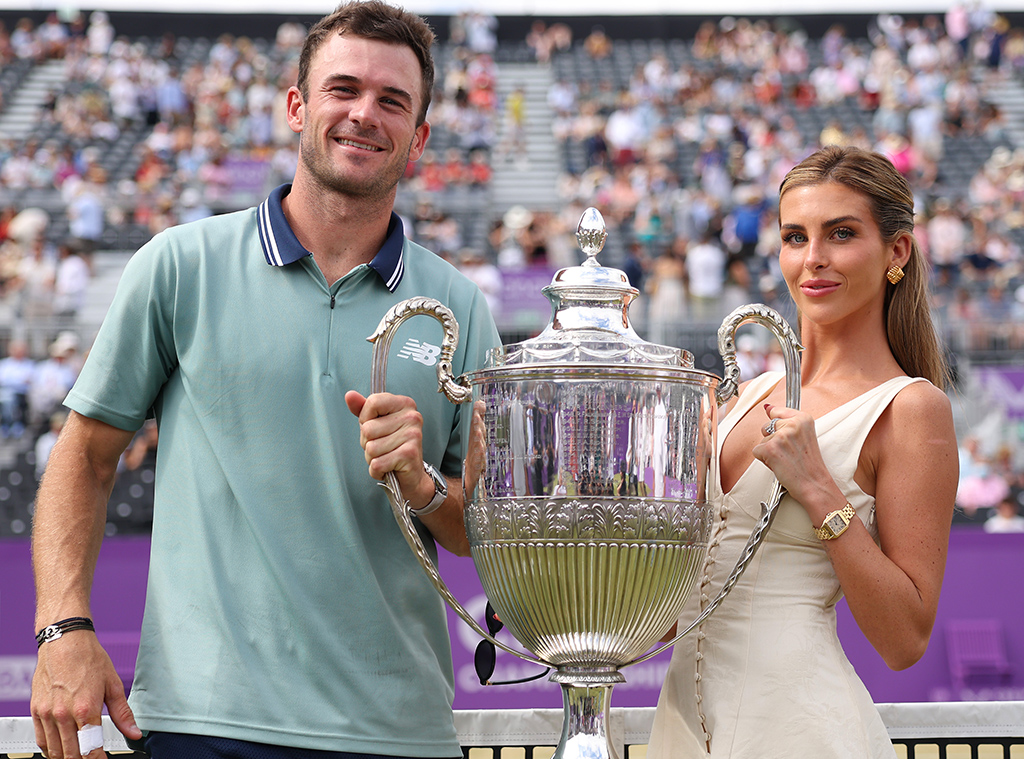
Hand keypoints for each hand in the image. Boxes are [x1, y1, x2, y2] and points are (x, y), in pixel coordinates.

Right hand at [31, 633, 140, 758]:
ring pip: (55, 751)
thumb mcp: (113, 685)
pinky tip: (61, 748)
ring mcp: (47, 714)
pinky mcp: (36, 711)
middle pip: (71, 755)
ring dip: (67, 757)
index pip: (91, 749)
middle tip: (93, 758)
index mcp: (86, 709)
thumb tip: (135, 732)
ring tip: (79, 755)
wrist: (65, 641)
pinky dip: (50, 749)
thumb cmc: (89, 658)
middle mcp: (64, 714)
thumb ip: (123, 713)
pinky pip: (41, 740)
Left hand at [344, 390, 433, 507]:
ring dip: (372, 458)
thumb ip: (363, 408)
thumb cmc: (392, 447)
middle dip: (368, 443)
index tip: (375, 427)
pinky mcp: (409, 454)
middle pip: (368, 428)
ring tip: (386, 457)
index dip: (365, 418)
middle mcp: (412, 417)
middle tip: (382, 447)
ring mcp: (412, 435)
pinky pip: (377, 463)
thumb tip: (350, 395)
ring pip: (371, 448)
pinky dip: (377, 470)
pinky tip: (388, 467)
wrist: (410, 476)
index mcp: (404, 404)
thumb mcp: (376, 423)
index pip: (372, 402)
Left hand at [751, 403, 832, 506]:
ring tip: (785, 459)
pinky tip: (779, 464)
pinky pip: (757, 451)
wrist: (814, 484)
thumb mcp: (805, 436)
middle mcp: (792, 424)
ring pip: (762, 440)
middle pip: (767, 426)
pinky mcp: (770, 448)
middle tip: (788, 452)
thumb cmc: (810, 465)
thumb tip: (768, 408)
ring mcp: (781, 436)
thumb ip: (787, 421)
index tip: (783, 433)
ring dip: (769, 451)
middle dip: (773, 439)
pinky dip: (764, 460)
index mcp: (804, 418)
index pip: (777, 411)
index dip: (777, 424)